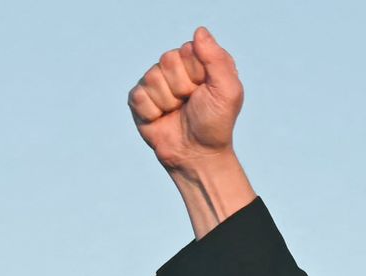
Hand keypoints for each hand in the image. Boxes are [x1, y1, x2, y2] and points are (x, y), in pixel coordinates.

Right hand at [129, 27, 242, 172]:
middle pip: (167, 61)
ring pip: (152, 78)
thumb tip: (199, 31)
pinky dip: (152, 112)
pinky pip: (139, 96)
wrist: (197, 154)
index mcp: (197, 60)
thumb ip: (217, 58)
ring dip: (167, 102)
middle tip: (190, 103)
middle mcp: (174, 67)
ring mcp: (155, 83)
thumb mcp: (227, 90)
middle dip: (181, 88)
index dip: (196, 73)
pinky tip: (161, 119)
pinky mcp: (139, 100)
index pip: (187, 50)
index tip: (205, 90)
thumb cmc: (215, 122)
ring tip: (177, 112)